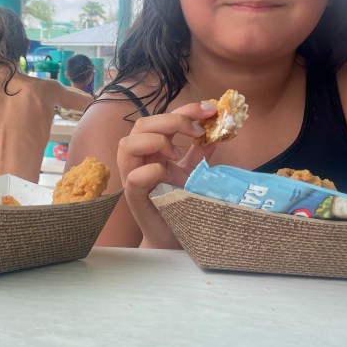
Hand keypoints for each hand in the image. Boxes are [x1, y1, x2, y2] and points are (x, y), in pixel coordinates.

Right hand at [116, 101, 217, 248]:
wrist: (173, 237)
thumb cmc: (179, 204)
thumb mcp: (193, 172)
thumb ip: (201, 151)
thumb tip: (220, 129)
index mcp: (153, 149)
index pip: (162, 118)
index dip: (186, 109)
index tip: (211, 110)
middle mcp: (140, 159)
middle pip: (142, 124)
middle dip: (172, 120)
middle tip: (198, 130)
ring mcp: (134, 177)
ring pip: (127, 144)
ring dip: (155, 141)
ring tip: (176, 153)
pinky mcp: (135, 198)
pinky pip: (134, 177)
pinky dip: (150, 170)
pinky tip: (166, 173)